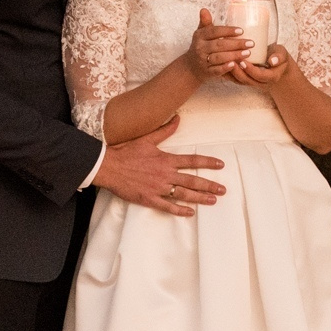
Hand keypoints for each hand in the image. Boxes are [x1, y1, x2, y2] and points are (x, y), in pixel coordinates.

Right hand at [91, 116, 224, 215]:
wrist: (108, 166)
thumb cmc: (126, 151)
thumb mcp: (146, 139)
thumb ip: (165, 130)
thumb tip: (178, 118)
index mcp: (166, 159)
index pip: (192, 161)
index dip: (208, 163)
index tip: (221, 165)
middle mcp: (165, 174)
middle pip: (192, 181)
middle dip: (209, 185)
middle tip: (223, 190)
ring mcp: (157, 188)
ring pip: (183, 195)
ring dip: (200, 198)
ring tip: (213, 201)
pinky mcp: (149, 198)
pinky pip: (167, 206)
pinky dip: (179, 210)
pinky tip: (190, 213)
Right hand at [183, 9, 251, 81]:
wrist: (191, 67)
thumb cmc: (201, 46)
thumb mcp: (201, 34)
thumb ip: (205, 22)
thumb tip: (204, 9)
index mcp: (199, 36)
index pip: (214, 32)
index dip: (227, 31)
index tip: (241, 31)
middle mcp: (200, 48)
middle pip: (219, 45)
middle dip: (236, 44)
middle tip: (251, 43)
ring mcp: (202, 61)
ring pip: (219, 58)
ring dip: (233, 55)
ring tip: (248, 53)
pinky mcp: (206, 72)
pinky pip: (216, 70)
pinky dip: (225, 68)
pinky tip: (235, 65)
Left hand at [226, 45, 293, 87]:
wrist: (277, 66)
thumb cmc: (279, 57)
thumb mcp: (282, 55)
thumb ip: (279, 57)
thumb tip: (272, 61)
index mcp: (271, 77)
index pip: (259, 76)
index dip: (250, 70)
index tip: (243, 61)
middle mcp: (261, 83)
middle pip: (247, 80)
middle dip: (237, 71)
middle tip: (230, 61)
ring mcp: (252, 82)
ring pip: (239, 81)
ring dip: (231, 73)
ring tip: (224, 61)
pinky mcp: (245, 80)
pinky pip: (235, 79)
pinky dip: (228, 73)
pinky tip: (221, 64)